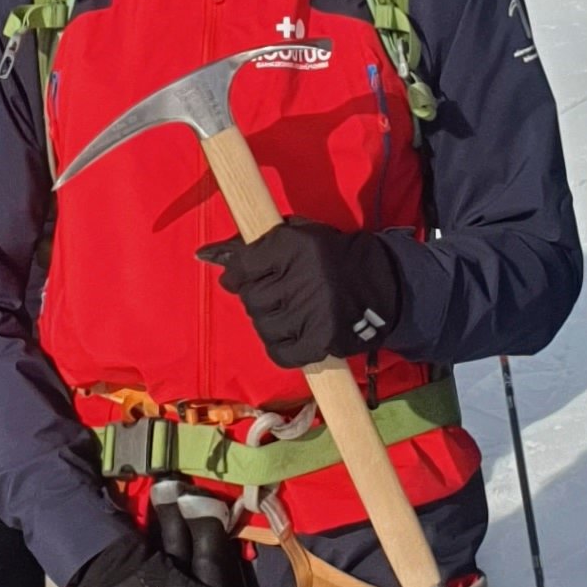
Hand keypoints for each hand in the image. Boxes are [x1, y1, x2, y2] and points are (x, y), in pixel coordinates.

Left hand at [193, 218, 405, 368]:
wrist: (382, 283)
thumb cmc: (331, 255)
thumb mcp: (295, 234)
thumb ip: (251, 243)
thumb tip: (203, 255)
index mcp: (295, 245)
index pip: (244, 265)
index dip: (238, 273)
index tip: (244, 275)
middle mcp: (303, 279)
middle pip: (251, 298)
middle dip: (256, 297)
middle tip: (275, 293)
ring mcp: (312, 313)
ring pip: (263, 325)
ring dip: (268, 321)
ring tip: (287, 311)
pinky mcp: (321, 342)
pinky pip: (280, 352)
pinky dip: (280, 346)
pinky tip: (293, 332)